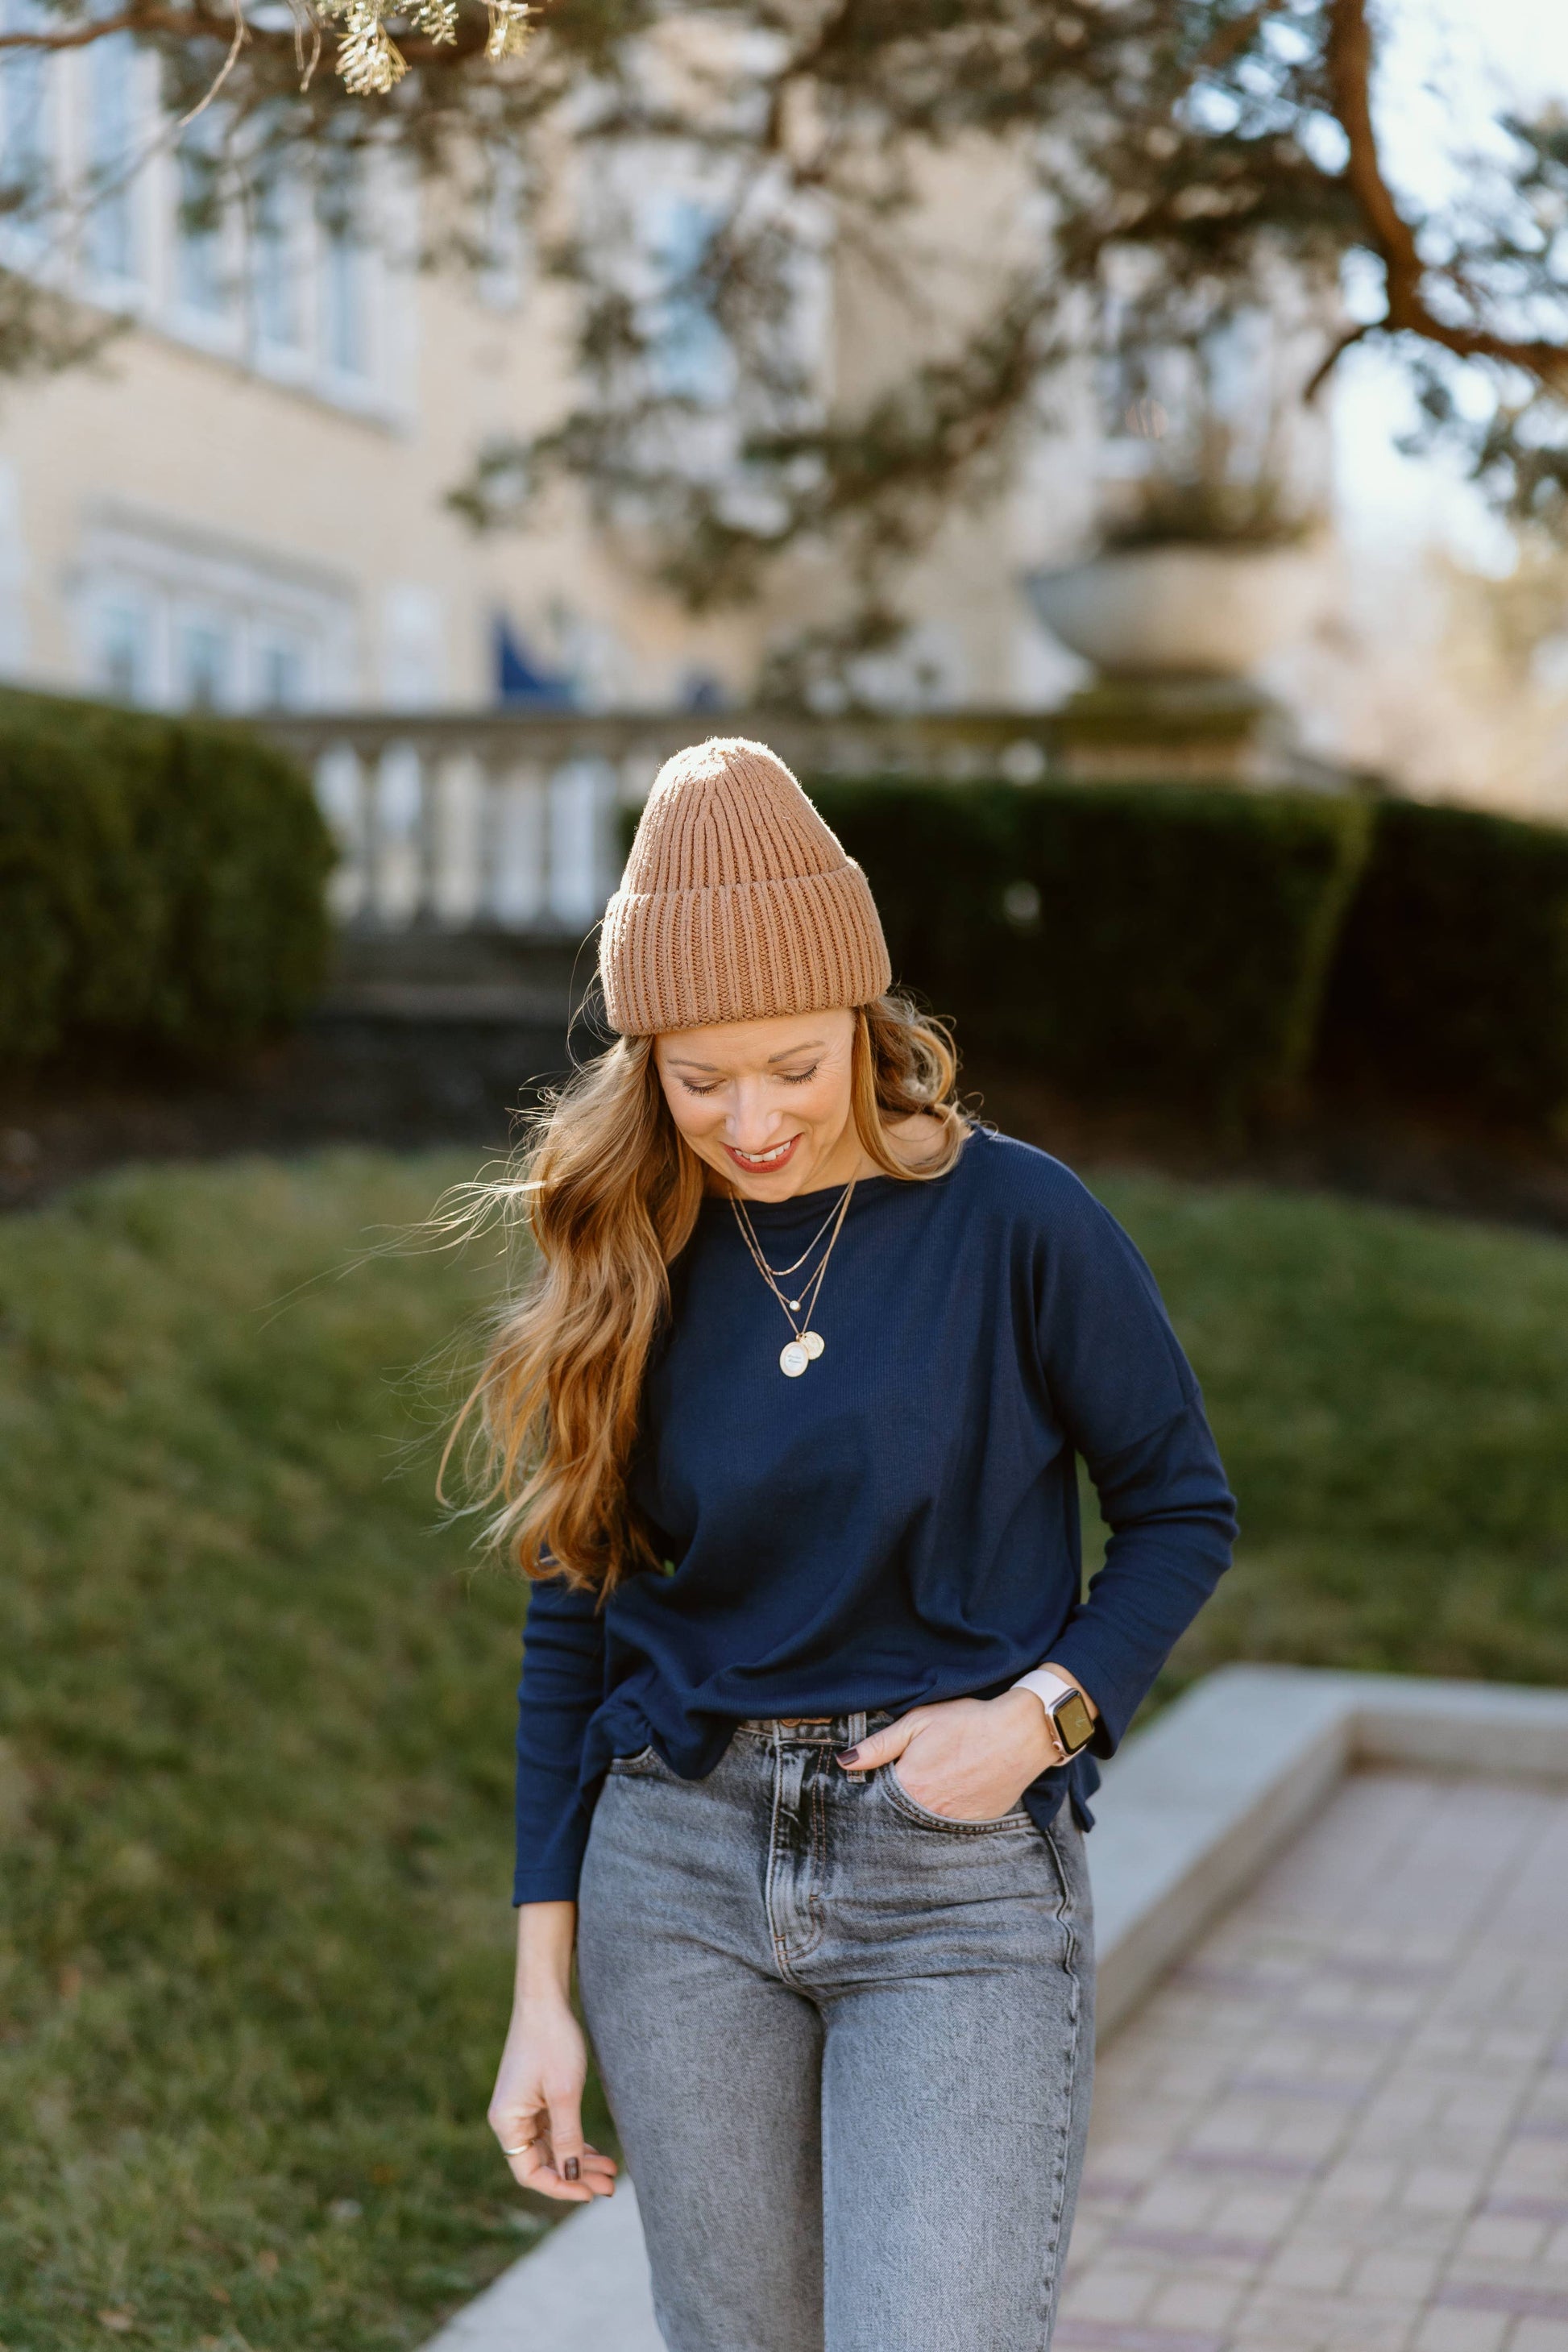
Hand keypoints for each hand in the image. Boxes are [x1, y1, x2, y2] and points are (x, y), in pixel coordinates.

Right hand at [488, 1996, 617, 2201]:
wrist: (546, 1999)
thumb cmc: (553, 2041)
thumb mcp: (564, 2093)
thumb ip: (567, 2137)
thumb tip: (570, 2175)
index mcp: (507, 2120)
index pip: (529, 2172)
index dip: (559, 2187)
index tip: (589, 2193)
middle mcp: (510, 2118)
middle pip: (542, 2162)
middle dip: (575, 2176)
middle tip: (609, 2187)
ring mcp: (523, 2107)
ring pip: (551, 2147)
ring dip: (578, 2160)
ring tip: (610, 2172)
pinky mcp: (535, 2097)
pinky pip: (554, 2130)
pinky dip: (574, 2141)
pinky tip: (596, 2151)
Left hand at [839, 1689, 1065, 1822]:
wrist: (1021, 1733)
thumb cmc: (967, 1721)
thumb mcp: (918, 1722)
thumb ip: (879, 1745)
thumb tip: (845, 1762)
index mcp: (910, 1785)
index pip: (877, 1800)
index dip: (874, 1791)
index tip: (874, 1784)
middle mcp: (929, 1812)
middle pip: (899, 1817)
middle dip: (895, 1807)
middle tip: (903, 1790)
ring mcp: (955, 1823)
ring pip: (924, 1826)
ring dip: (919, 1815)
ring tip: (930, 1792)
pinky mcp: (977, 1826)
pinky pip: (951, 1828)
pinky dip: (945, 1817)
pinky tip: (951, 1797)